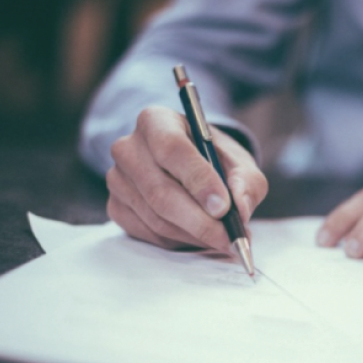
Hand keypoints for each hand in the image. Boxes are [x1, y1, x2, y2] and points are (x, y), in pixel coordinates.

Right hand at [105, 106, 267, 250]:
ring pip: (156, 218)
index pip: (172, 149)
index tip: (223, 207)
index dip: (198, 180)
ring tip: (223, 239)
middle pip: (161, 191)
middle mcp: (129, 148)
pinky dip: (180, 241)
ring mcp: (118, 179)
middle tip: (229, 238)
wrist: (190, 167)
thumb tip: (240, 209)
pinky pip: (149, 233)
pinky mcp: (116, 207)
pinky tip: (200, 237)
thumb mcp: (239, 162)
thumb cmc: (214, 159)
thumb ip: (246, 182)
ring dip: (194, 235)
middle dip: (200, 221)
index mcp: (156, 121)